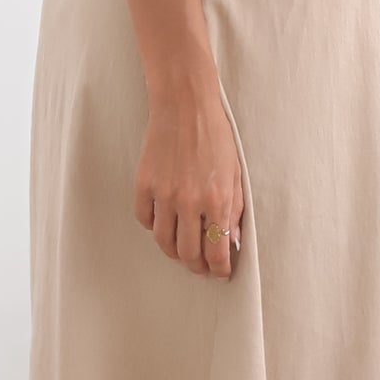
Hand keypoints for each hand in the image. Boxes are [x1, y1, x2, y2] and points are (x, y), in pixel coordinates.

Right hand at [136, 80, 245, 279]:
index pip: (217, 251)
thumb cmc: (215, 136)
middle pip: (188, 253)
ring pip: (164, 242)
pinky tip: (164, 223)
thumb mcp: (235, 173)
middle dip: (197, 266)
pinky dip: (154, 227)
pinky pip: (145, 220)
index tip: (220, 272)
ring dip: (175, 252)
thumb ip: (235, 209)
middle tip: (201, 267)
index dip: (219, 268)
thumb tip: (231, 240)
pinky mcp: (144, 184)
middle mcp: (189, 201)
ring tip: (182, 251)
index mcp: (217, 199)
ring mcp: (164, 194)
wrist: (185, 106)